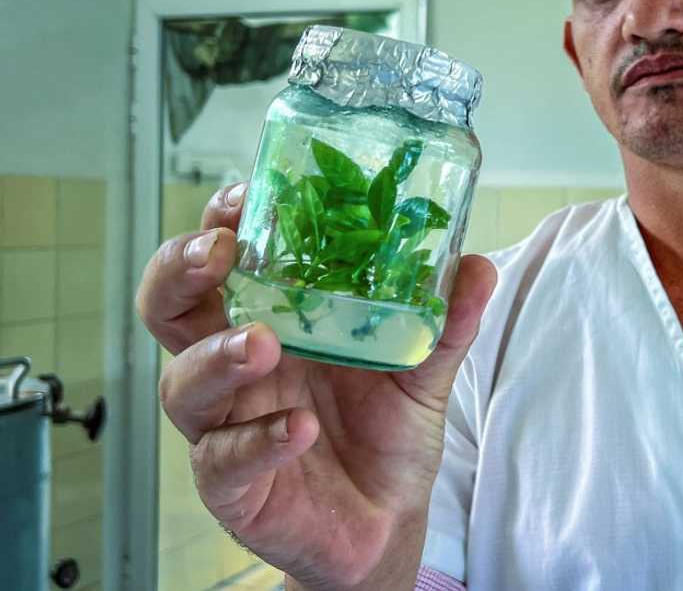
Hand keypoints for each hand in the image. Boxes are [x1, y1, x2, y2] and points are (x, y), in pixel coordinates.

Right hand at [135, 183, 496, 589]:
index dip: (219, 225)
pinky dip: (259, 440)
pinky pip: (225, 461)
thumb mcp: (423, 370)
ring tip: (263, 343)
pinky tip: (300, 427)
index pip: (221, 262)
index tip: (243, 196)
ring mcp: (227, 425)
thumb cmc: (386, 431)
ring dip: (217, 357)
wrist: (389, 519)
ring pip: (183, 385)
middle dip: (179, 272)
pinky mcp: (234, 486)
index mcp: (273, 321)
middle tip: (218, 253)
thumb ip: (445, 321)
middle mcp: (236, 367)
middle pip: (170, 309)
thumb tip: (478, 266)